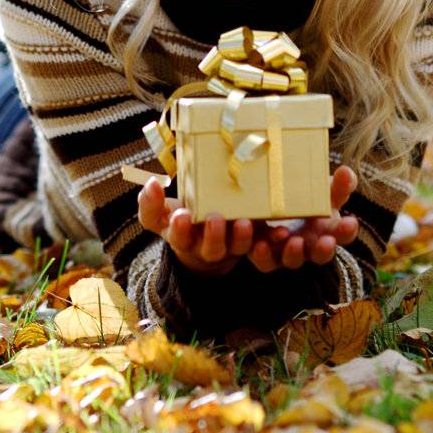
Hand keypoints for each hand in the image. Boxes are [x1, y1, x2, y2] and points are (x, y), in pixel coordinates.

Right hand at [137, 177, 262, 277]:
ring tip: (245, 223)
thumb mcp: (161, 212)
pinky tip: (282, 233)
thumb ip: (150, 202)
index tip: (181, 216)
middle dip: (213, 236)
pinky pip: (265, 249)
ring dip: (242, 238)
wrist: (207, 231)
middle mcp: (208, 246)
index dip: (180, 229)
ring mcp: (233, 246)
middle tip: (215, 218)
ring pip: (238, 248)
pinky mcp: (254, 242)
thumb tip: (151, 183)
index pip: (178, 236)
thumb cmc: (182, 215)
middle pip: (211, 248)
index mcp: (183, 237)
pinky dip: (274, 242)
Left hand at [248, 166, 358, 272]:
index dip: (347, 230)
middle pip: (320, 255)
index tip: (351, 221)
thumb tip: (346, 172)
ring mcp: (286, 251)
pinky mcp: (262, 252)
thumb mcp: (322, 187)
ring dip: (292, 253)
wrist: (272, 196)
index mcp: (327, 229)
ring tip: (287, 237)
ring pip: (291, 260)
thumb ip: (337, 182)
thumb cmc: (304, 193)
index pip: (343, 234)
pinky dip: (258, 250)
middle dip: (323, 249)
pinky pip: (262, 258)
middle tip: (326, 241)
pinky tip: (253, 234)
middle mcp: (309, 246)